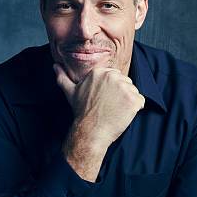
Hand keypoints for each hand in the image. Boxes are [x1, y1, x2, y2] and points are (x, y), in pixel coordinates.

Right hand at [54, 63, 144, 180]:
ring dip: (128, 101)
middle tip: (109, 106)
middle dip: (121, 94)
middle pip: (126, 82)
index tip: (104, 99)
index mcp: (100, 72)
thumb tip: (55, 66)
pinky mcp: (134, 100)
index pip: (115, 76)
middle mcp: (113, 77)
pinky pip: (141, 102)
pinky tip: (123, 114)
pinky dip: (135, 109)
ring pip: (133, 92)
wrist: (90, 131)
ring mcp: (125, 88)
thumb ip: (63, 77)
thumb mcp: (70, 92)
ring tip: (115, 110)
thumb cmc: (81, 112)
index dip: (111, 89)